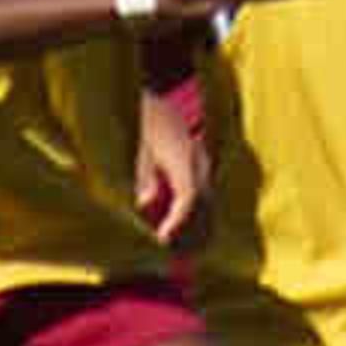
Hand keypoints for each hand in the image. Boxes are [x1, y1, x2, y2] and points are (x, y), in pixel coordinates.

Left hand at [134, 82, 211, 246]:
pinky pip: (204, 192)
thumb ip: (143, 176)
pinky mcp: (200, 162)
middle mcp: (198, 160)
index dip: (176, 221)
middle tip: (168, 249)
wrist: (156, 96)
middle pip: (202, 203)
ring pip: (207, 200)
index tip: (162, 238)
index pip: (188, 197)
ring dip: (195, 222)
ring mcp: (203, 160)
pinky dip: (195, 211)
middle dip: (188, 229)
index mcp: (183, 156)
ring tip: (177, 244)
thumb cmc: (143, 121)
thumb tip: (145, 205)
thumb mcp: (138, 148)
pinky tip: (182, 224)